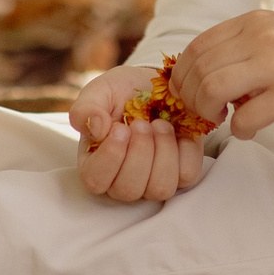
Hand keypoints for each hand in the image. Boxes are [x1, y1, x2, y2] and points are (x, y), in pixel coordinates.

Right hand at [70, 64, 205, 201]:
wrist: (156, 85)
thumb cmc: (122, 93)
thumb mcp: (98, 93)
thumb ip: (85, 110)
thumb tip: (96, 130)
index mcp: (95, 165)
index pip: (96, 181)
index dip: (110, 157)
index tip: (120, 128)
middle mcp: (123, 181)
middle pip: (129, 189)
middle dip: (139, 151)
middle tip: (142, 123)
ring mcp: (153, 181)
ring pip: (160, 188)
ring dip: (163, 151)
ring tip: (160, 124)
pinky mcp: (182, 174)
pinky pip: (187, 174)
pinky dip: (185, 149)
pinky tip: (177, 131)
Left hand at [170, 11, 273, 139]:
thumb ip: (242, 48)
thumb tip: (201, 77)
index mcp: (256, 21)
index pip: (198, 46)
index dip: (182, 75)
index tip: (188, 94)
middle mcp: (263, 37)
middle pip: (199, 70)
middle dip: (192, 98)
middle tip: (206, 112)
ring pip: (212, 90)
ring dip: (208, 112)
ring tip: (224, 118)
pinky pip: (243, 120)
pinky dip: (240, 130)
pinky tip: (252, 129)